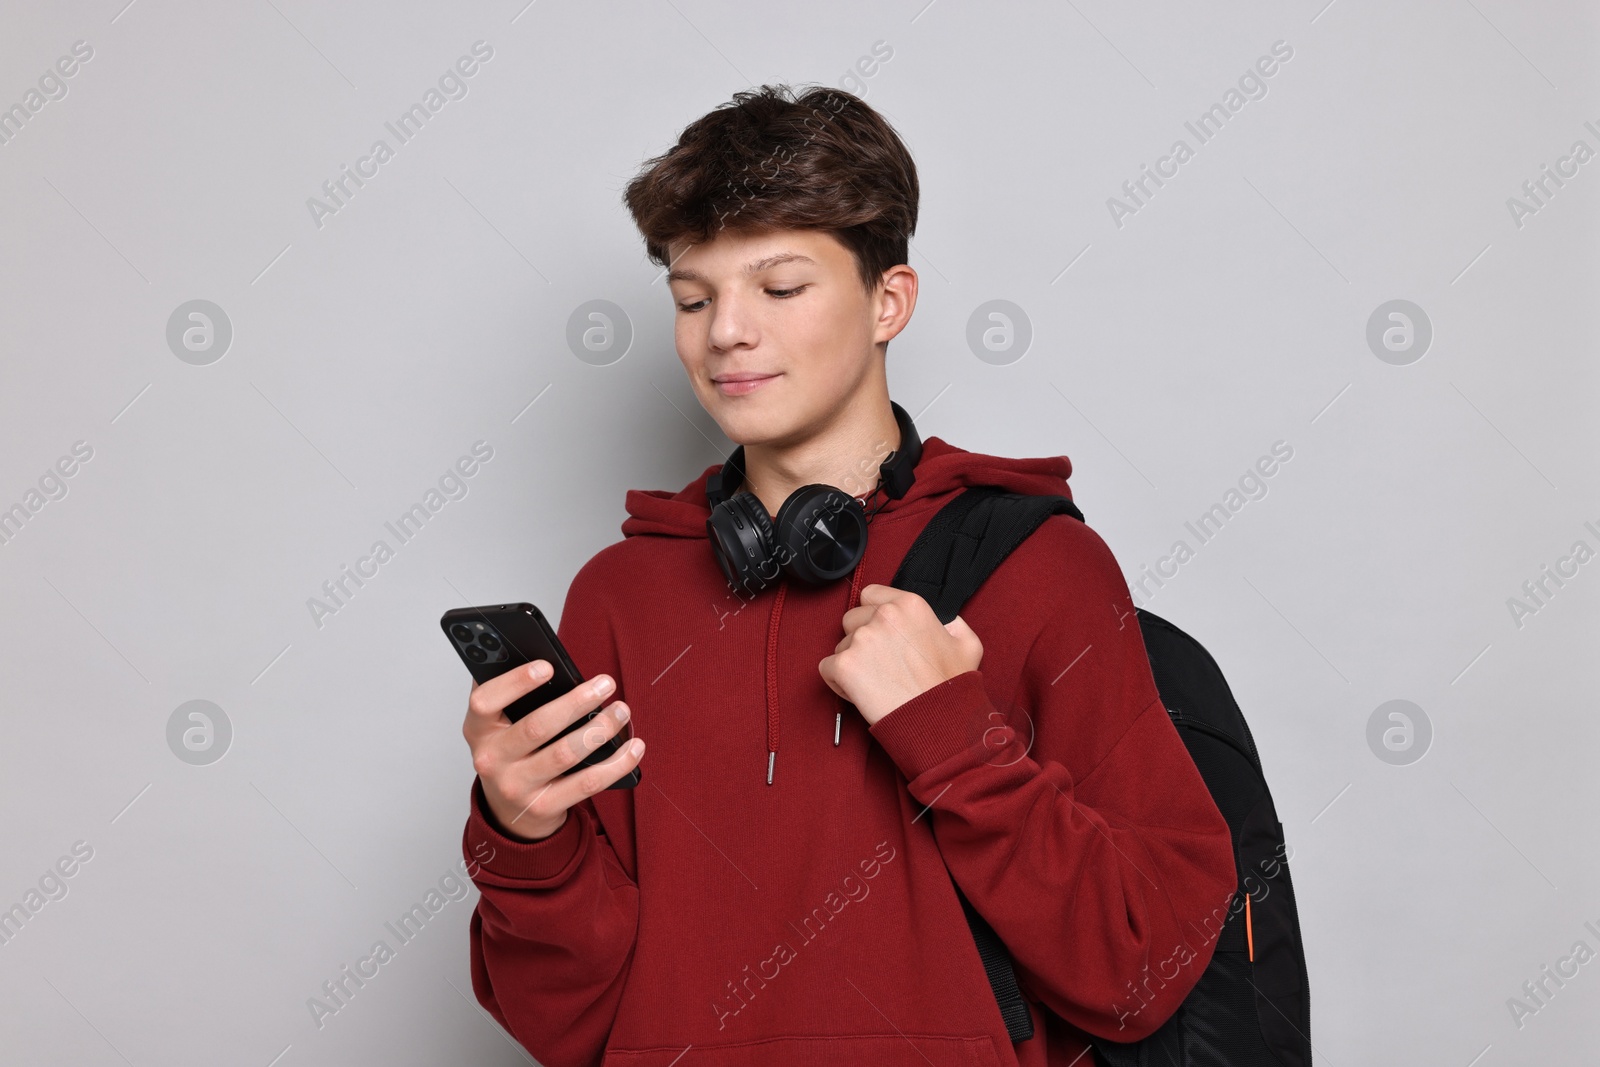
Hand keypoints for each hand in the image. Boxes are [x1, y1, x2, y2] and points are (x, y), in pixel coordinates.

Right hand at [462, 661, 644, 841]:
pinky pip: (587, 783)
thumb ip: (512, 695)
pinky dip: (616, 764)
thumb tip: (544, 658)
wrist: (509, 813)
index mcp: (478, 730)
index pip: (485, 701)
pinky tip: (633, 748)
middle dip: (577, 702)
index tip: (548, 666)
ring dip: (601, 729)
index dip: (515, 682)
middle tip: (606, 684)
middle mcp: (491, 760)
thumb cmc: (512, 754)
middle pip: (537, 726)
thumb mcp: (499, 726)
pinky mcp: (544, 807)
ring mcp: (516, 787)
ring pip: (565, 754)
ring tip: (621, 711)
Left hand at [818, 584, 982, 725]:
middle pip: (852, 619)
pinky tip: (863, 693)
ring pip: (841, 645)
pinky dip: (839, 682)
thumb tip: (944, 621)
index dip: (874, 616)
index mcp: (909, 604)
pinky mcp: (844, 665)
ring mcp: (860, 639)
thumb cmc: (952, 687)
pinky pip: (828, 668)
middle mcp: (882, 616)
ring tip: (877, 683)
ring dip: (853, 662)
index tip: (882, 635)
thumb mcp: (967, 644)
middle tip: (881, 664)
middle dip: (862, 639)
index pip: (870, 595)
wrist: (939, 721)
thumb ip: (952, 623)